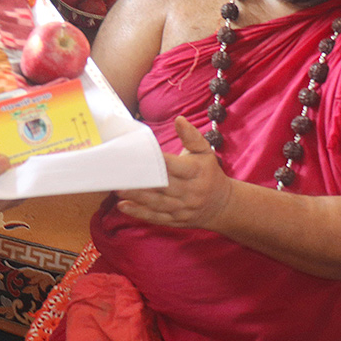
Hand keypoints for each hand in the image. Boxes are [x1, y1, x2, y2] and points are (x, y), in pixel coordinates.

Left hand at [114, 116, 232, 229]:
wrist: (222, 205)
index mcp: (196, 172)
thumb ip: (191, 136)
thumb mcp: (205, 152)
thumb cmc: (209, 173)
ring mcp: (183, 208)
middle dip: (143, 181)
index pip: (176, 166)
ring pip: (157, 203)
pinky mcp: (175, 220)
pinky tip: (123, 206)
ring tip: (118, 189)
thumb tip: (179, 120)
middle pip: (164, 186)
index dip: (160, 162)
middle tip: (121, 174)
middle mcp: (190, 192)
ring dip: (137, 197)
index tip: (143, 156)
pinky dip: (139, 213)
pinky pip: (156, 217)